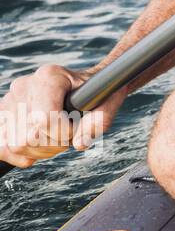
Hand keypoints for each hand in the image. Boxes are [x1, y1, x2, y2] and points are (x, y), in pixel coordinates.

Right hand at [0, 65, 117, 167]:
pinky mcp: (3, 114)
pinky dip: (19, 154)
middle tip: (68, 136)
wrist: (86, 83)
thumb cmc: (98, 91)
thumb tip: (79, 144)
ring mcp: (10, 100)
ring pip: (14, 144)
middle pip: (29, 136)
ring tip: (55, 139)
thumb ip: (99, 121)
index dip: (64, 133)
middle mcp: (24, 85)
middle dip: (54, 144)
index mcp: (50, 76)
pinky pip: (1, 146)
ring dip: (39, 151)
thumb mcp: (108, 102)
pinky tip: (38, 149)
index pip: (45, 119)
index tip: (77, 128)